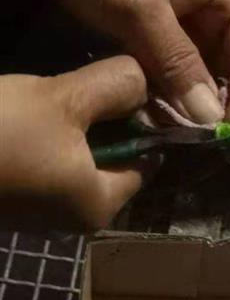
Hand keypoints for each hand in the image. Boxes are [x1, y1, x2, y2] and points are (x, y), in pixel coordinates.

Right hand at [0, 56, 151, 230]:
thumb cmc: (1, 133)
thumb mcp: (66, 99)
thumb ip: (116, 87)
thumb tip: (144, 82)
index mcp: (100, 205)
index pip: (146, 161)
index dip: (145, 122)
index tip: (131, 88)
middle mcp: (76, 217)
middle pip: (112, 159)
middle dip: (106, 120)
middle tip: (90, 84)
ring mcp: (41, 210)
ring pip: (78, 158)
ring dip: (75, 125)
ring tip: (59, 94)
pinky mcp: (14, 197)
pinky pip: (48, 162)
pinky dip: (49, 137)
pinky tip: (33, 111)